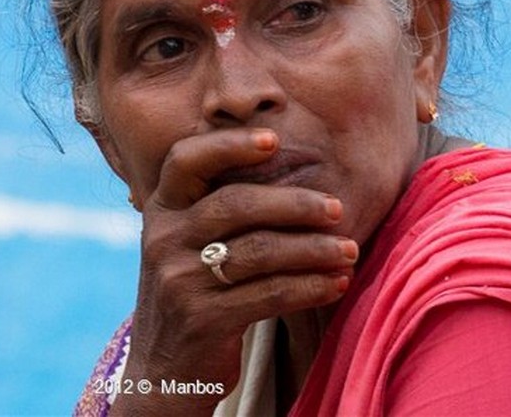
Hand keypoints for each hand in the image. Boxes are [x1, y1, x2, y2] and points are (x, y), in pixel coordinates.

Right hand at [112, 128, 356, 415]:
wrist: (164, 370)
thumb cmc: (195, 291)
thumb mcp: (187, 242)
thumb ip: (217, 205)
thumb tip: (284, 158)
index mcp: (161, 210)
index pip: (186, 159)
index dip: (229, 144)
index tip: (274, 139)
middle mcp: (163, 239)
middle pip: (236, 204)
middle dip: (295, 204)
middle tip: (337, 209)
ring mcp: (178, 281)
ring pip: (259, 251)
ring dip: (313, 249)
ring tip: (349, 251)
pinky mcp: (201, 319)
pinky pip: (268, 294)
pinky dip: (310, 287)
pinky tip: (337, 283)